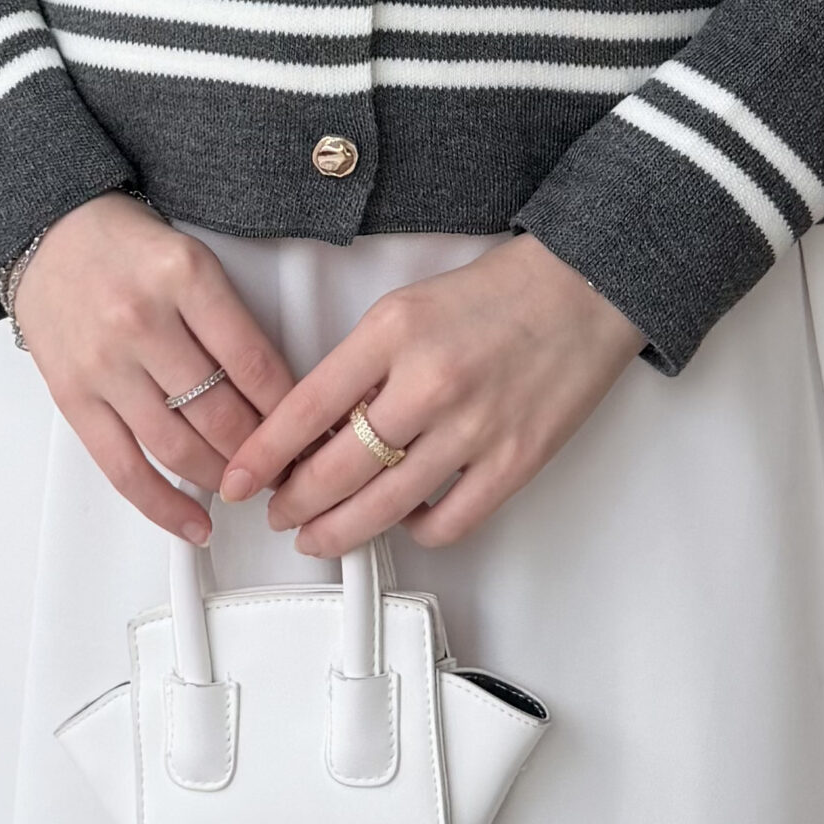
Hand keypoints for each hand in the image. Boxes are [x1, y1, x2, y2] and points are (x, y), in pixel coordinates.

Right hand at [12, 195, 294, 542]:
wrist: (49, 230)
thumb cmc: (125, 246)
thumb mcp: (194, 259)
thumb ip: (232, 320)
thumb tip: (280, 395)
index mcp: (184, 277)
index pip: (255, 363)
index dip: (291, 411)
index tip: (310, 433)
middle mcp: (142, 320)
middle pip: (220, 413)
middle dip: (263, 453)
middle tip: (287, 468)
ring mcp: (104, 363)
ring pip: (177, 447)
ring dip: (222, 478)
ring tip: (247, 487)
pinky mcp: (73, 396)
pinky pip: (122, 468)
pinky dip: (162, 504)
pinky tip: (194, 522)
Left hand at [219, 234, 645, 555]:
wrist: (584, 289)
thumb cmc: (499, 294)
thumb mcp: (406, 307)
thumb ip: (360, 364)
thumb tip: (314, 429)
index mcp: (394, 332)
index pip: (305, 408)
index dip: (261, 455)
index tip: (239, 477)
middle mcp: (430, 381)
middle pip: (337, 469)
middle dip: (294, 504)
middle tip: (279, 512)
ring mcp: (475, 427)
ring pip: (384, 506)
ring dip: (339, 531)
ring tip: (318, 535)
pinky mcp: (515, 460)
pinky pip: (449, 520)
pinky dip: (417, 532)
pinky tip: (402, 522)